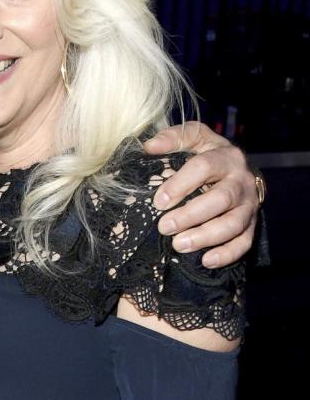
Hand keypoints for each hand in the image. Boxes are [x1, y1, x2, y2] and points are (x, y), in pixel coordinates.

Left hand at [144, 123, 258, 268]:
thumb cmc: (208, 156)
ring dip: (206, 237)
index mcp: (225, 157)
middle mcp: (241, 181)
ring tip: (179, 245)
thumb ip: (174, 138)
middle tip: (164, 227)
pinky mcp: (251, 225)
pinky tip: (206, 261)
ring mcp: (248, 205)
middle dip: (191, 215)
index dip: (181, 184)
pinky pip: (244, 243)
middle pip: (221, 199)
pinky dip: (226, 254)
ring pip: (233, 224)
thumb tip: (149, 146)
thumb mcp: (194, 139)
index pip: (205, 167)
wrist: (238, 171)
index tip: (159, 200)